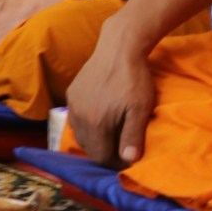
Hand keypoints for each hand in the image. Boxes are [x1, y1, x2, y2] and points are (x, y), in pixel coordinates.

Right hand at [66, 15, 158, 165]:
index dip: (114, 162)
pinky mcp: (71, 92)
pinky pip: (76, 117)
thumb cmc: (133, 80)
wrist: (118, 48)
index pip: (99, 155)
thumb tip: (128, 160)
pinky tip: (101, 116)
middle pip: (88, 146)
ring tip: (113, 133)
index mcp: (95, 123)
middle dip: (104, 151)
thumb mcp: (140, 109)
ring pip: (80, 132)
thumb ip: (132, 136)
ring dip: (95, 138)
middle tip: (122, 147)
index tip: (129, 158)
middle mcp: (78, 116)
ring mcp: (72, 104)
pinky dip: (87, 123)